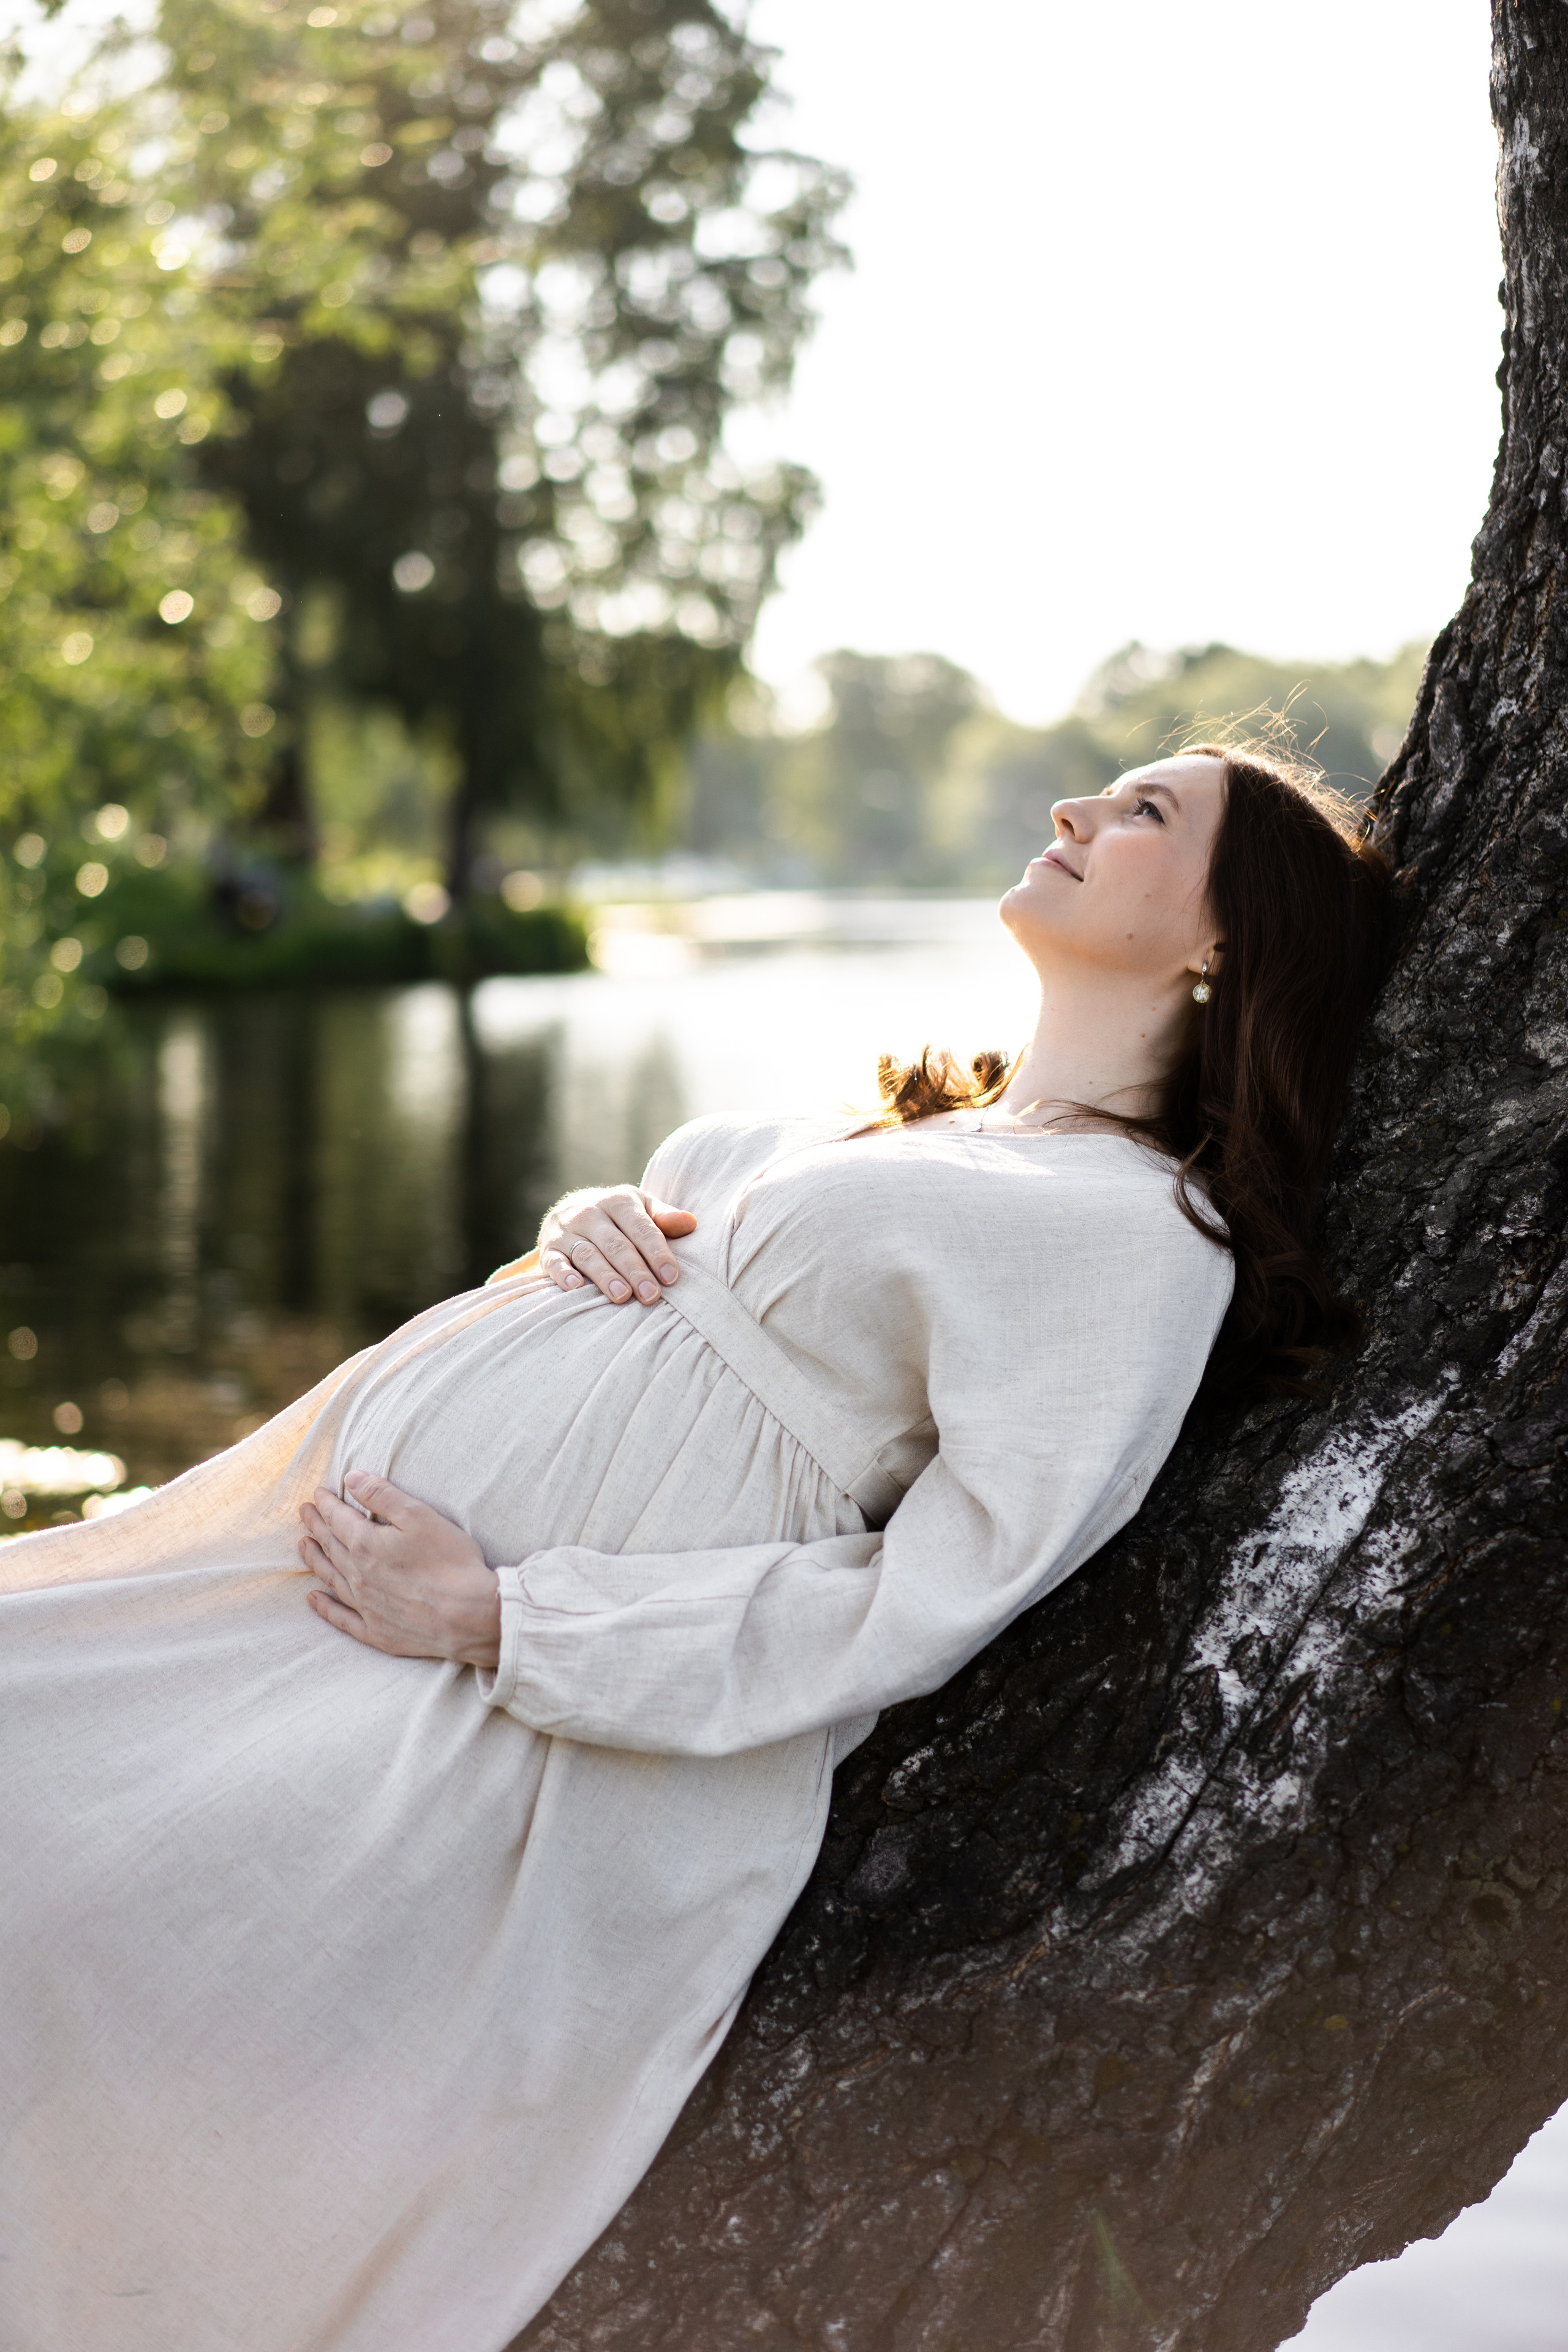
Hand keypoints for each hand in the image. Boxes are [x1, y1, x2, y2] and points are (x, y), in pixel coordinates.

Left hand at [301, 1472, 500, 1668]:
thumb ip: (383, 1495)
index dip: (327, 1504)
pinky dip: (325, 1607)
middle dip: (317, 1526)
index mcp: (366, 1545)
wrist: (470, 1615)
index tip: (317, 1494)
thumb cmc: (451, 1562)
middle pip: (331, 1546)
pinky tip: (313, 1599)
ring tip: (303, 1546)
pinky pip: (341, 1617)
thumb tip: (352, 1479)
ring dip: (315, 1560)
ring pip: (331, 1578)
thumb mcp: (420, 1516)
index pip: (338, 1519)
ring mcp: (365, 1606)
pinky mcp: (376, 1632)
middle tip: (304, 1513)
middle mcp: (358, 1576)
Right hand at [538, 1184, 695, 1304]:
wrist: (571, 1209)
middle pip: (616, 1244)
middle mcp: (591, 1213)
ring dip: (605, 1276)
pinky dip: (564, 1275)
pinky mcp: (549, 1249)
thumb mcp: (642, 1208)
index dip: (657, 1252)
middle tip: (651, 1295)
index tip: (671, 1277)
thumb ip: (665, 1217)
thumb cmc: (620, 1216)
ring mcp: (567, 1231)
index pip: (641, 1228)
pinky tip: (577, 1288)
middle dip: (635, 1270)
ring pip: (588, 1254)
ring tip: (622, 1296)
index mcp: (619, 1201)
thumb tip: (691, 1223)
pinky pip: (555, 1262)